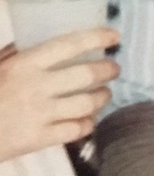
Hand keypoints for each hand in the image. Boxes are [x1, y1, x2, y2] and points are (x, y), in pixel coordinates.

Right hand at [0, 28, 119, 161]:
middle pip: (87, 75)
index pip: (70, 44)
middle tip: (114, 68)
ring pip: (88, 103)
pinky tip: (89, 119)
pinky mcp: (40, 139)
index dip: (97, 37)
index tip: (114, 36)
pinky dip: (88, 123)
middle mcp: (37, 86)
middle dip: (108, 69)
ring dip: (103, 97)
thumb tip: (39, 38)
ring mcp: (41, 114)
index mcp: (24, 63)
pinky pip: (77, 129)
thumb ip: (16, 54)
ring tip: (105, 93)